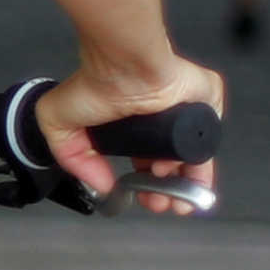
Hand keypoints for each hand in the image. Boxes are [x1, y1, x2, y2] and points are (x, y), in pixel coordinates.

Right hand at [34, 56, 225, 211]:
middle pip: (174, 168)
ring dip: (185, 185)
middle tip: (159, 203)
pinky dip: (203, 163)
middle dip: (167, 193)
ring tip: (173, 195)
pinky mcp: (207, 104)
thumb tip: (100, 185)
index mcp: (133, 127)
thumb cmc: (96, 84)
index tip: (139, 197)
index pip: (144, 163)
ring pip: (195, 160)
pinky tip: (186, 173)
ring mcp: (187, 114)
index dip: (143, 185)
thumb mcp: (57, 122)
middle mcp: (161, 123)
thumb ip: (71, 157)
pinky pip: (212, 139)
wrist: (126, 66)